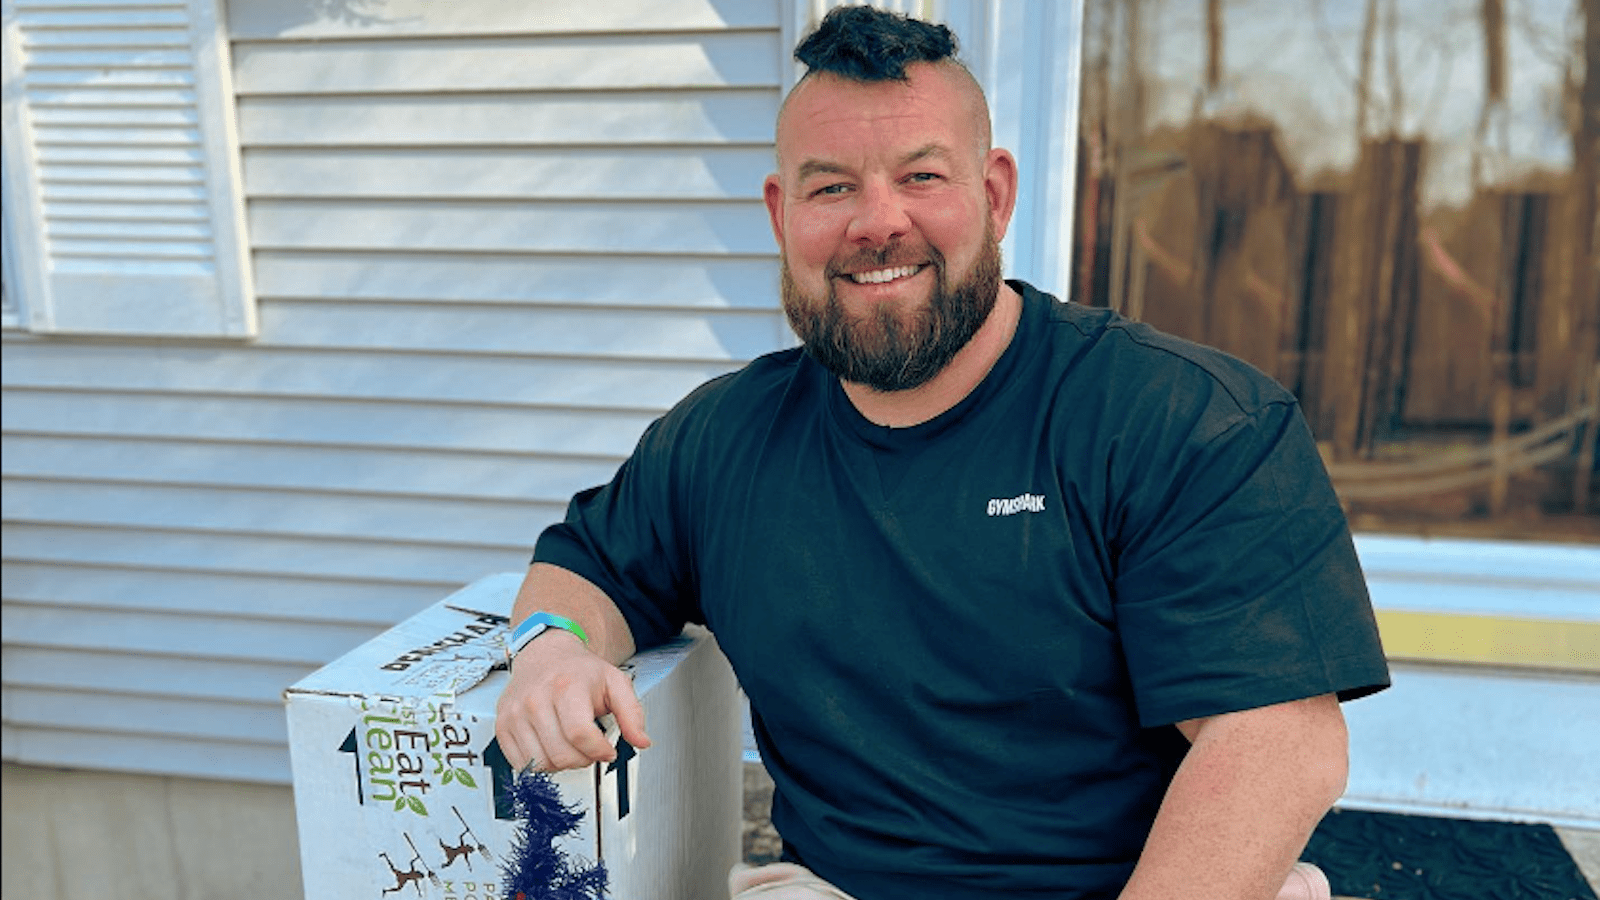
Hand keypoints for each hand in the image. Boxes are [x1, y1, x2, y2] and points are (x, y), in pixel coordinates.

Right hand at [494, 630, 651, 771]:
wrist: (545, 655)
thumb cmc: (579, 671)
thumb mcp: (615, 683)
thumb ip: (632, 713)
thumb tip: (641, 741)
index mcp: (566, 687)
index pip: (580, 735)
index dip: (599, 751)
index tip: (607, 750)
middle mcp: (536, 700)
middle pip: (561, 754)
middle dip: (583, 759)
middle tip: (589, 747)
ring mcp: (515, 714)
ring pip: (541, 763)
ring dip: (561, 763)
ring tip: (569, 744)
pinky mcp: (502, 725)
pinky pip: (520, 764)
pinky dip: (539, 762)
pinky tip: (550, 745)